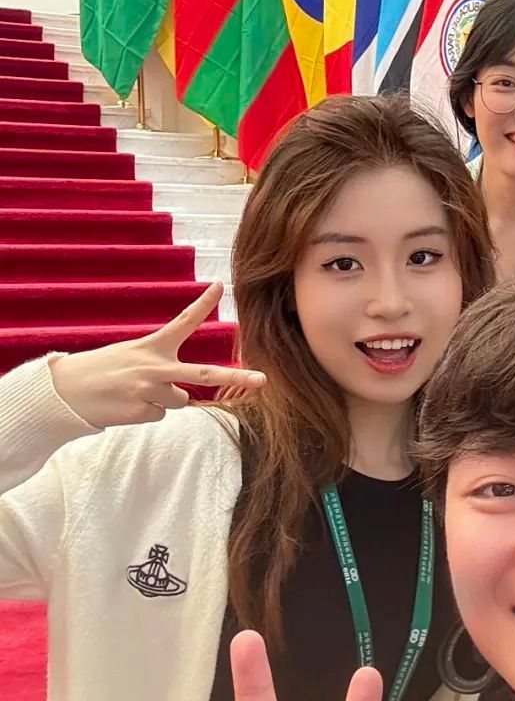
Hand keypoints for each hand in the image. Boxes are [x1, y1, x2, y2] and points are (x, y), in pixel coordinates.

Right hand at [48, 282, 264, 427]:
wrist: (66, 393)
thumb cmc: (102, 370)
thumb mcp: (130, 355)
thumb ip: (159, 365)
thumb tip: (183, 395)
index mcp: (152, 345)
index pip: (183, 321)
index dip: (203, 303)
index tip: (220, 285)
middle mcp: (155, 367)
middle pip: (204, 375)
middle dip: (236, 377)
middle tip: (262, 380)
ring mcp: (151, 392)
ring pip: (179, 401)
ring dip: (162, 400)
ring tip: (134, 393)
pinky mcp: (143, 412)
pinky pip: (160, 415)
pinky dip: (146, 412)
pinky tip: (127, 404)